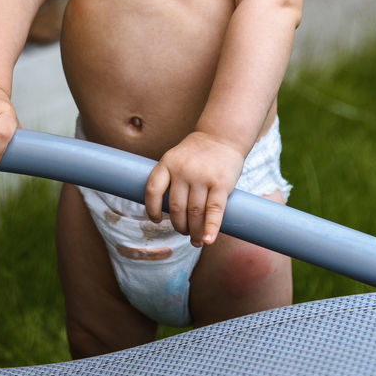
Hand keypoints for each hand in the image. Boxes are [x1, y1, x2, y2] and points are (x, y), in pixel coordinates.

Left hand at [144, 131, 244, 247]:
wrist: (223, 135)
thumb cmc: (198, 153)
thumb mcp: (177, 158)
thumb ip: (171, 179)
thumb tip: (165, 212)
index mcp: (168, 162)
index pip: (152, 190)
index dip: (151, 209)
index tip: (156, 220)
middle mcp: (183, 170)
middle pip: (175, 208)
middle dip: (178, 225)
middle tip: (183, 231)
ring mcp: (202, 177)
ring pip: (194, 213)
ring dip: (194, 232)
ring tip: (196, 240)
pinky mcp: (221, 183)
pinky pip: (214, 211)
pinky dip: (211, 229)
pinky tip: (208, 240)